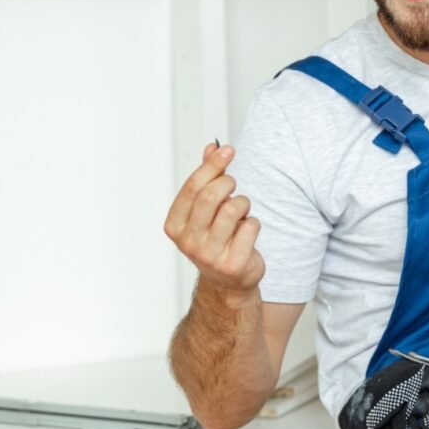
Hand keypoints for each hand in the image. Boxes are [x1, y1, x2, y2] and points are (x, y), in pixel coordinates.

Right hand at [164, 143, 264, 301]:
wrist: (229, 282)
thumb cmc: (217, 238)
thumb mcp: (206, 210)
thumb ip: (207, 178)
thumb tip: (211, 147)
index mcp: (175, 226)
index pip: (192, 188)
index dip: (212, 165)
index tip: (228, 151)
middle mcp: (188, 242)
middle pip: (211, 196)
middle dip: (229, 184)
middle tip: (234, 187)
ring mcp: (209, 256)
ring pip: (234, 209)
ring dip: (243, 204)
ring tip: (242, 213)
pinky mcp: (233, 265)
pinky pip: (251, 227)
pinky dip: (254, 223)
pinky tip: (247, 232)